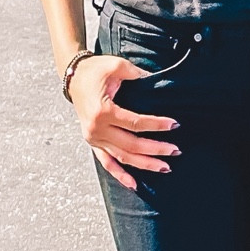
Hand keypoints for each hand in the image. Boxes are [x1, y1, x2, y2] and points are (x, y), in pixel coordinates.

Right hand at [68, 53, 178, 191]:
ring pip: (122, 157)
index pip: (135, 123)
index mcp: (102, 111)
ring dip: (144, 164)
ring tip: (165, 167)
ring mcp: (93, 138)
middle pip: (131, 144)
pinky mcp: (92, 142)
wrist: (73, 76)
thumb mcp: (117, 65)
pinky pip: (106, 162)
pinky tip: (134, 184)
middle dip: (155, 149)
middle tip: (175, 151)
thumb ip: (138, 74)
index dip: (156, 124)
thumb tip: (159, 82)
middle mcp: (96, 129)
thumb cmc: (95, 69)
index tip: (174, 125)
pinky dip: (120, 175)